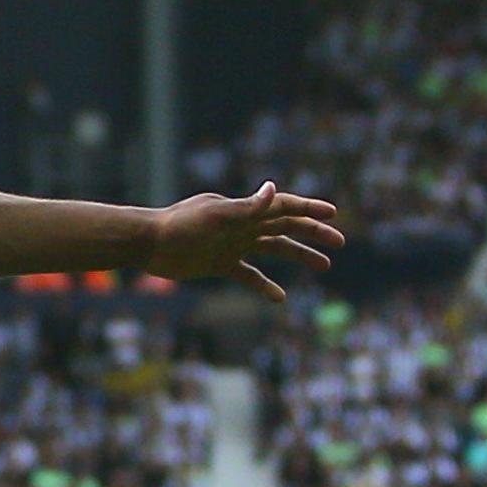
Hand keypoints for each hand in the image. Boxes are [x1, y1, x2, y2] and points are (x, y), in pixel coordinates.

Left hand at [143, 181, 345, 299]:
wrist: (148, 244)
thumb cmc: (180, 226)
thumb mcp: (216, 215)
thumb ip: (246, 207)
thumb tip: (274, 189)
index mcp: (243, 210)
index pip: (283, 206)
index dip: (309, 208)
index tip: (334, 214)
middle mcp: (242, 224)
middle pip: (285, 226)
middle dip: (312, 232)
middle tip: (338, 243)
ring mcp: (233, 244)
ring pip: (273, 248)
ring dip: (298, 255)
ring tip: (324, 266)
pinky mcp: (220, 263)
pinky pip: (248, 275)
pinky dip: (264, 284)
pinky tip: (280, 297)